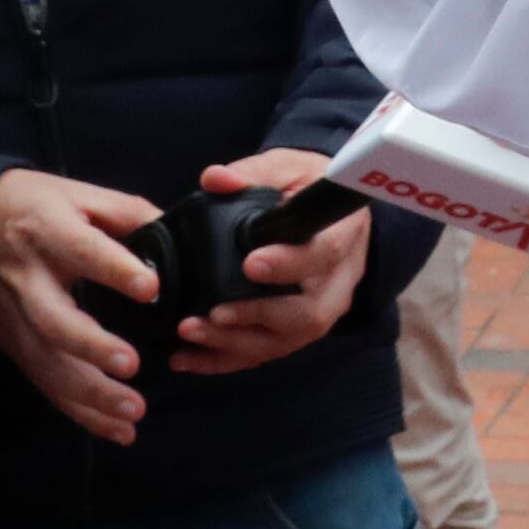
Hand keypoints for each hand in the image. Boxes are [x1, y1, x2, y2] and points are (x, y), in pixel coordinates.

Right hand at [0, 165, 165, 443]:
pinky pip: (46, 384)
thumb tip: (177, 235)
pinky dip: (80, 411)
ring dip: (90, 395)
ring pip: (49, 365)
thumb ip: (127, 213)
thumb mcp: (75, 192)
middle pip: (54, 321)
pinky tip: (117, 429)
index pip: (82, 250)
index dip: (114, 268)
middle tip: (132, 365)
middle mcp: (28, 280)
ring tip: (133, 414)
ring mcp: (16, 319)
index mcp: (48, 232)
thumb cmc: (28, 205)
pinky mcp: (13, 346)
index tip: (150, 287)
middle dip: (91, 348)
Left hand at [169, 149, 369, 376]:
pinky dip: (225, 360)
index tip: (250, 265)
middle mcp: (337, 283)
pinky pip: (265, 353)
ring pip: (285, 341)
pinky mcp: (298, 332)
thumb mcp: (290, 168)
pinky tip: (187, 358)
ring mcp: (321, 313)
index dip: (288, 265)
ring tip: (190, 333)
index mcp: (341, 234)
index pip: (322, 254)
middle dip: (255, 316)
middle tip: (212, 314)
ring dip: (234, 344)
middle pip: (307, 313)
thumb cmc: (310, 190)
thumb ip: (253, 173)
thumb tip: (214, 179)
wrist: (335, 219)